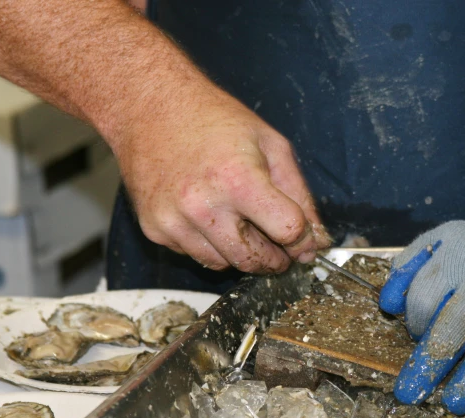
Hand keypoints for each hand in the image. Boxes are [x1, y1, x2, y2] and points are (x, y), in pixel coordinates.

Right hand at [109, 84, 330, 273]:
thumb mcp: (271, 145)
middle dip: (275, 258)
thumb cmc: (213, 119)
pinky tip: (211, 215)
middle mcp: (204, 206)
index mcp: (239, 180)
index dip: (302, 239)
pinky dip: (212, 245)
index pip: (287, 232)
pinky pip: (197, 255)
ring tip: (242, 221)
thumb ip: (299, 194)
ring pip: (225, 264)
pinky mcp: (156, 230)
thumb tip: (315, 239)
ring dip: (243, 253)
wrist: (149, 106)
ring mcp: (175, 221)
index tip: (302, 240)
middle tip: (279, 245)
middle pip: (255, 260)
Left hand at [379, 203, 464, 413]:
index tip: (417, 337)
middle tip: (409, 393)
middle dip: (428, 364)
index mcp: (459, 262)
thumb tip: (387, 305)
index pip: (423, 301)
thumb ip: (409, 265)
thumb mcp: (445, 241)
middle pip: (452, 329)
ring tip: (453, 402)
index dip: (415, 324)